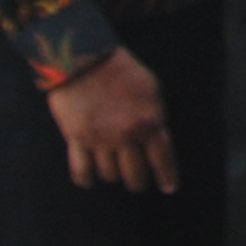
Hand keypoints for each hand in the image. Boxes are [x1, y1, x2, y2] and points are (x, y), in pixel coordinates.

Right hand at [46, 48, 175, 192]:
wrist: (84, 57)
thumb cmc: (121, 70)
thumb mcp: (151, 89)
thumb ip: (154, 117)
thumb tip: (156, 139)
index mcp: (149, 122)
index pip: (162, 159)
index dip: (167, 177)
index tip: (169, 188)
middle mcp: (126, 135)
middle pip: (135, 175)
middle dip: (138, 182)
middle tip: (137, 182)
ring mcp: (100, 139)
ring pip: (109, 175)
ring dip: (113, 176)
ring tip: (113, 170)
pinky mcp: (76, 138)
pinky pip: (82, 170)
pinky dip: (86, 180)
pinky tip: (89, 181)